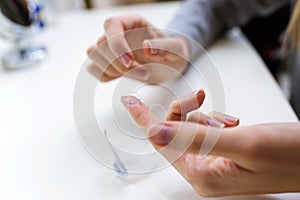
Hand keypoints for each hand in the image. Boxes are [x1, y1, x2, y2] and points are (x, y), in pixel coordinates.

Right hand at [87, 14, 188, 82]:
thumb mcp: (177, 50)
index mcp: (133, 23)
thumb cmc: (172, 53)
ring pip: (93, 55)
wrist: (168, 64)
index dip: (117, 44)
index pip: (112, 24)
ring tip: (134, 74)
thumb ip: (165, 47)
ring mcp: (110, 48)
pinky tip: (124, 76)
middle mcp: (118, 33)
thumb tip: (147, 47)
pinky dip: (106, 76)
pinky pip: (94, 69)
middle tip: (143, 74)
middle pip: (101, 44)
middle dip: (119, 64)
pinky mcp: (108, 62)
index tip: (130, 62)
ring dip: (110, 69)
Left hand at [121, 90, 299, 196]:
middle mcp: (203, 172)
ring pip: (191, 129)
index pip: (162, 142)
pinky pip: (206, 131)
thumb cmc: (287, 155)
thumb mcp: (241, 143)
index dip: (145, 119)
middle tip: (203, 96)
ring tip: (232, 122)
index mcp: (202, 175)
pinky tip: (233, 124)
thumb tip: (155, 133)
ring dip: (205, 116)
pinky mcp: (223, 154)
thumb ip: (194, 138)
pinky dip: (215, 121)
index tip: (129, 101)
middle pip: (175, 132)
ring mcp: (213, 164)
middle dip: (187, 111)